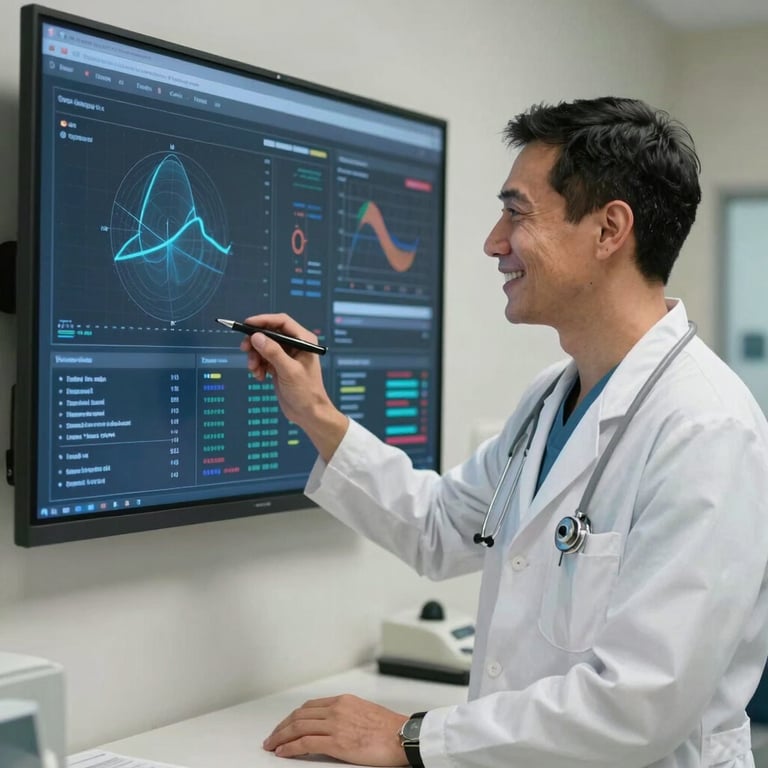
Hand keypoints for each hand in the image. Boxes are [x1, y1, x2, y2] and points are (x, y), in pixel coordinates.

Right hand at [239, 313, 347, 460]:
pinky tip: (259, 376)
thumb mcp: (289, 371)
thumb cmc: (306, 392)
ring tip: (254, 370)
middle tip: (245, 349)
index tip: (247, 324)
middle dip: (255, 342)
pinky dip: (257, 365)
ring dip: (255, 357)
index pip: (281, 322)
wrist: (308, 413)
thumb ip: (273, 352)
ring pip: (263, 346)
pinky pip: (262, 358)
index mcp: (304, 340)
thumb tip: (257, 337)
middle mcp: (295, 345)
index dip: (263, 320)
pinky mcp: (279, 366)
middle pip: (269, 333)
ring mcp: (286, 355)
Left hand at [262, 694, 409, 765]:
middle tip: (272, 736)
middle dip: (282, 726)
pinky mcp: (337, 743)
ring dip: (281, 737)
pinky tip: (283, 752)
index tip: (286, 725)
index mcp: (343, 701)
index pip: (310, 707)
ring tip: (272, 745)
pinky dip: (290, 747)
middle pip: (299, 715)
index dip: (293, 717)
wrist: (403, 736)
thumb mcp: (364, 712)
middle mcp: (337, 709)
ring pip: (298, 727)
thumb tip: (332, 727)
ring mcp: (335, 725)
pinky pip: (306, 743)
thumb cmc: (389, 728)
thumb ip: (346, 715)